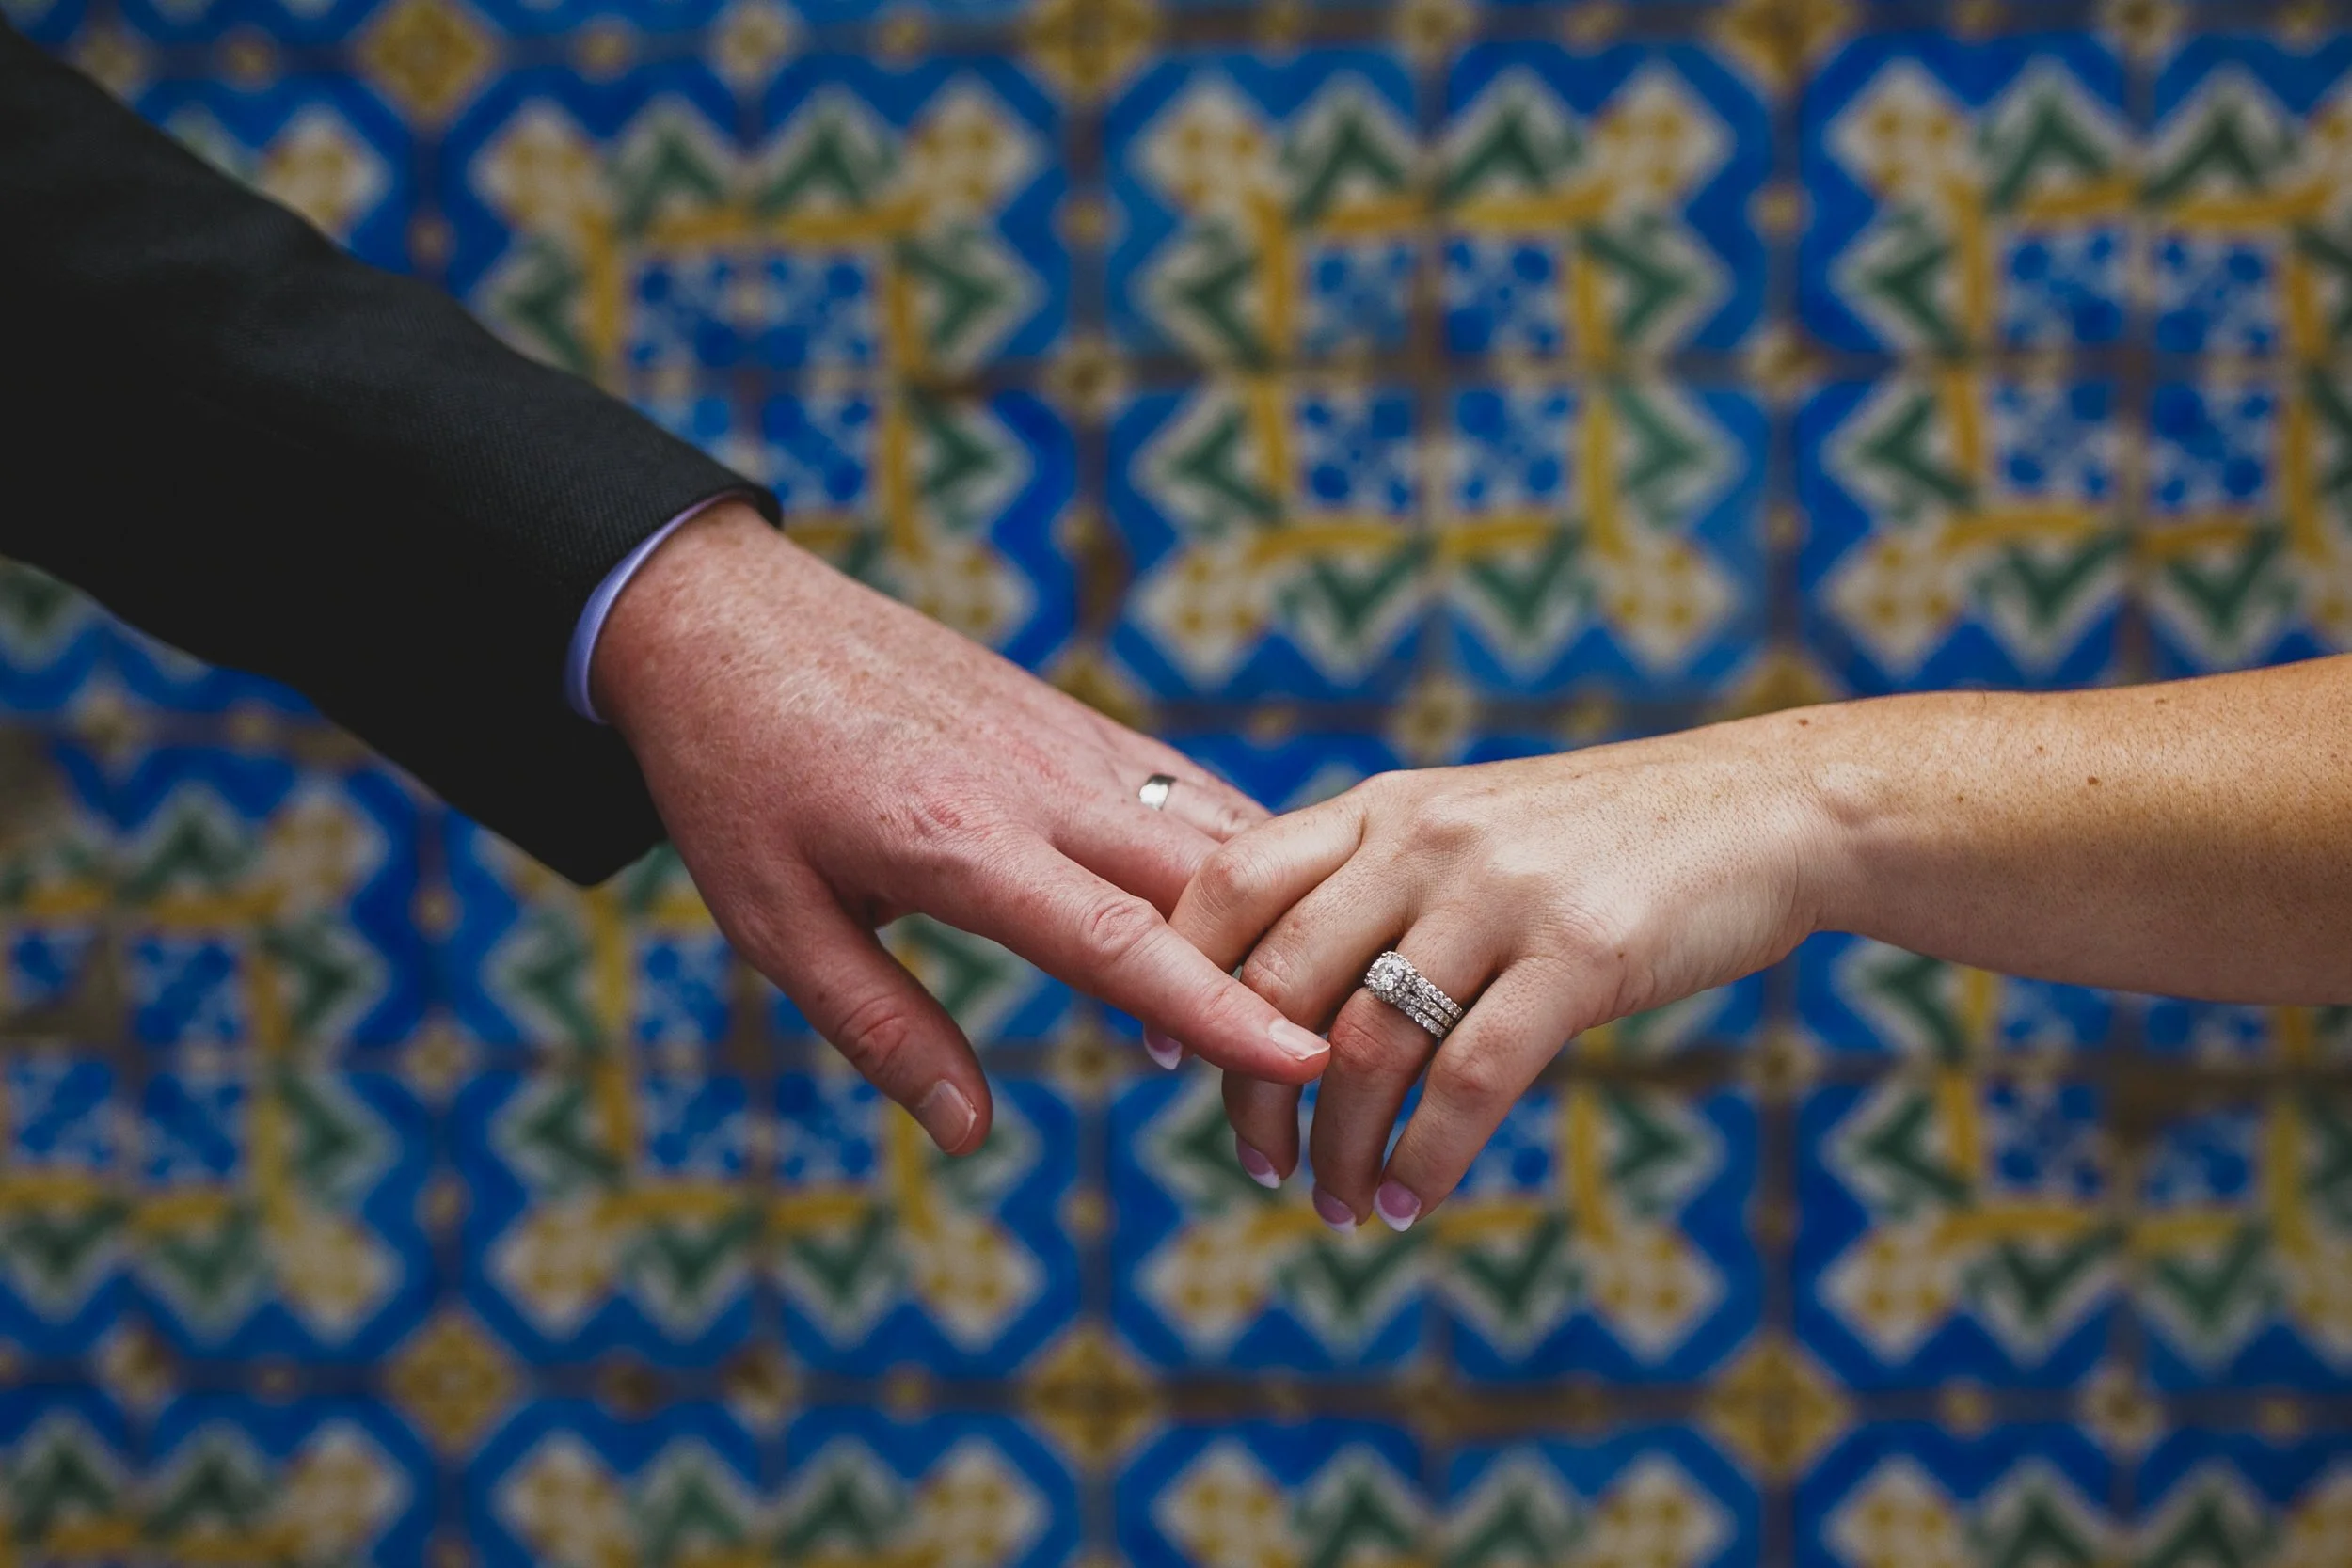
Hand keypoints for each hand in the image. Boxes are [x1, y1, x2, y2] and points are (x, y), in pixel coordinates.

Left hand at [595, 502, 1330, 1151]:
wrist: (726, 615)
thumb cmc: (737, 778)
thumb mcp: (774, 922)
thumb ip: (881, 1029)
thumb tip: (971, 1134)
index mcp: (957, 839)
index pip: (1117, 940)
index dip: (1216, 1011)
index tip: (1305, 1064)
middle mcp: (1035, 781)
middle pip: (1201, 882)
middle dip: (1277, 976)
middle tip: (1330, 1075)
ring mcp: (1066, 740)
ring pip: (1212, 827)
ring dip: (1271, 917)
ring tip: (1317, 1008)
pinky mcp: (1074, 720)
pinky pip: (1185, 790)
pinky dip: (1240, 853)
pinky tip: (1272, 910)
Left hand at [1170, 722, 1832, 1227]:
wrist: (1765, 809)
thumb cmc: (1606, 838)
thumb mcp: (1471, 825)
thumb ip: (1379, 881)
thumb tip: (1281, 983)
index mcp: (1384, 807)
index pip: (1233, 882)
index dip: (1180, 973)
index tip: (1165, 1053)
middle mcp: (1424, 839)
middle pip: (1279, 980)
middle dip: (1251, 1092)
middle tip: (1258, 1161)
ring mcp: (1500, 894)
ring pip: (1367, 1045)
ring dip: (1339, 1148)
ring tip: (1340, 1204)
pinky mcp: (1579, 956)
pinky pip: (1468, 1080)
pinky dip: (1426, 1158)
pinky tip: (1413, 1200)